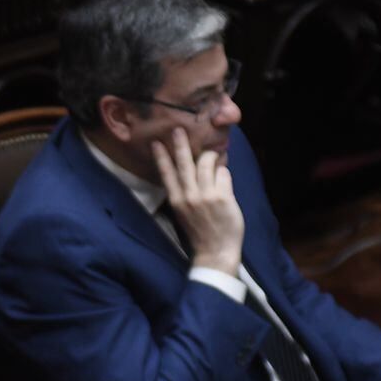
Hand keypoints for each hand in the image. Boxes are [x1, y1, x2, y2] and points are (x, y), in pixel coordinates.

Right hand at [153, 128, 244, 275]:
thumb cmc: (202, 232)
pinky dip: (225, 173)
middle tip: (178, 129)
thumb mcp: (185, 213)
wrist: (215, 251)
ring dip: (212, 157)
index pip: (167, 174)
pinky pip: (223, 173)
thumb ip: (187, 192)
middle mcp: (188, 196)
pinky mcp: (222, 197)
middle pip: (185, 164)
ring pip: (208, 164)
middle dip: (181, 145)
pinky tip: (224, 178)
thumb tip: (196, 170)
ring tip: (215, 156)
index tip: (156, 143)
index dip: (161, 157)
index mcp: (176, 200)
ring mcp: (205, 196)